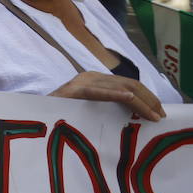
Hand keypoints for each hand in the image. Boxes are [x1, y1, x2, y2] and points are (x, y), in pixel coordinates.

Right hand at [50, 71, 164, 121]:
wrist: (32, 113)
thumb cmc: (59, 115)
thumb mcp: (86, 108)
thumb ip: (103, 106)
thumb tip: (132, 115)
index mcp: (94, 80)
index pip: (127, 83)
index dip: (146, 96)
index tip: (158, 111)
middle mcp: (90, 77)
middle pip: (129, 83)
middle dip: (149, 99)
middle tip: (160, 116)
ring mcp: (82, 82)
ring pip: (121, 87)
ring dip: (141, 102)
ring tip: (154, 116)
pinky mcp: (75, 91)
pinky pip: (101, 92)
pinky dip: (118, 96)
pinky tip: (132, 101)